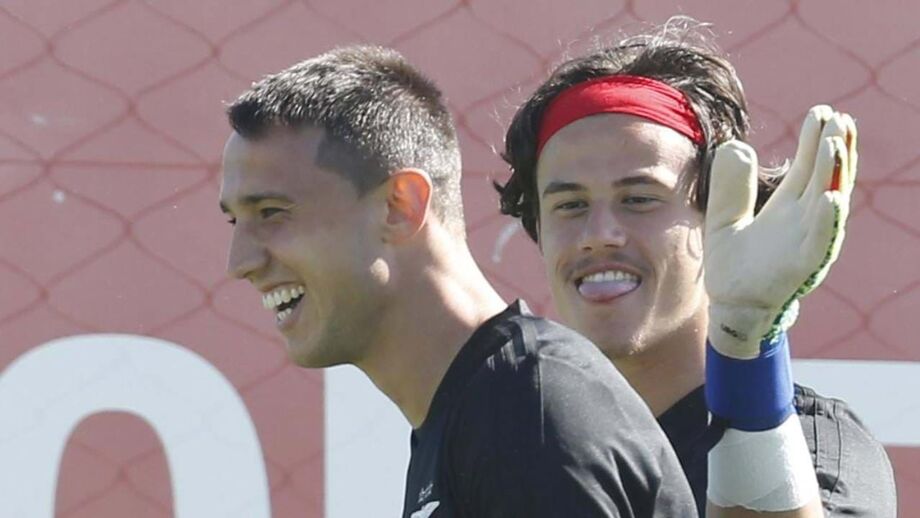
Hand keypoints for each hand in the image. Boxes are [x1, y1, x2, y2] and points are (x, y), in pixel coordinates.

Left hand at [704, 105, 856, 358]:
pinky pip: (821, 242)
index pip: (808, 166)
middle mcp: (805, 220)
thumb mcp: (724, 218)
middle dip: (833, 148)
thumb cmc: (734, 265)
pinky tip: (832, 199)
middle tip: (839, 117)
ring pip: (829, 203)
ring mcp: (808, 242)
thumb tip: (737, 146)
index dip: (816, 140)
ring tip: (836, 144)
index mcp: (789, 206)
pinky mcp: (803, 266)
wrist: (732, 307)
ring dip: (835, 175)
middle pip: (826, 178)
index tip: (822, 112)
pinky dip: (828, 222)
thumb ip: (730, 187)